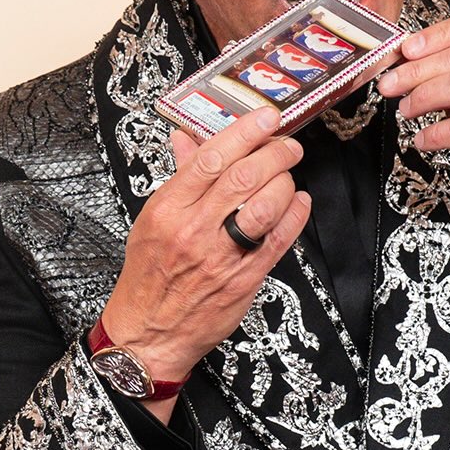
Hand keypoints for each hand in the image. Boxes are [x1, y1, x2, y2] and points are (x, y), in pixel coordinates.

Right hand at [100, 107, 309, 394]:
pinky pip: (277, 241)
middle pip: (242, 177)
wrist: (149, 333)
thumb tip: (188, 136)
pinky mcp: (244, 280)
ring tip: (289, 172)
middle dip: (274, 152)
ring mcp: (221, 256)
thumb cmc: (150, 271)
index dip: (244, 132)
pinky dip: (295, 215)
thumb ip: (180, 174)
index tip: (265, 117)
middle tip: (287, 142)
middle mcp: (194, 230)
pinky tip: (300, 201)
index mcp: (169, 208)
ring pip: (263, 206)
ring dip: (285, 181)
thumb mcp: (154, 216)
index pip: (211, 158)